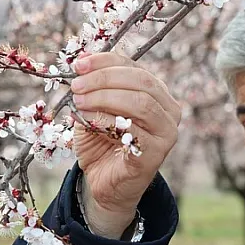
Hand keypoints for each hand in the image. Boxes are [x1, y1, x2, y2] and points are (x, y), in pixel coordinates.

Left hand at [69, 53, 180, 237]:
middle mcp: (167, 109)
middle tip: (76, 85)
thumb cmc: (101, 143)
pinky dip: (107, 121)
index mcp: (155, 93)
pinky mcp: (156, 153)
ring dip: (105, 98)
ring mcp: (166, 132)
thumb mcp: (92, 110)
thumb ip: (91, 90)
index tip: (78, 64)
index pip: (134, 67)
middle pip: (140, 81)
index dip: (105, 62)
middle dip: (104, 79)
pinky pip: (134, 131)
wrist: (104, 183)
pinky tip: (88, 120)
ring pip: (141, 103)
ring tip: (80, 101)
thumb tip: (80, 67)